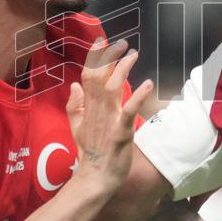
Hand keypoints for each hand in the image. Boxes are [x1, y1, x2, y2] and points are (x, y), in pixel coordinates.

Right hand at [66, 38, 153, 193]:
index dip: (94, 57)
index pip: (88, 76)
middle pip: (101, 77)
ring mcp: (109, 120)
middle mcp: (97, 110)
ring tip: (133, 55)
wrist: (95, 179)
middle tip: (121, 43)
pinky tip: (148, 84)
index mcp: (88, 108)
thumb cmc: (90, 154)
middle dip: (110, 57)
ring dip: (123, 70)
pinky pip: (129, 111)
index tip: (101, 41)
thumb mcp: (76, 127)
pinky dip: (138, 97)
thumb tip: (73, 85)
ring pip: (114, 89)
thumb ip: (74, 106)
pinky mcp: (121, 132)